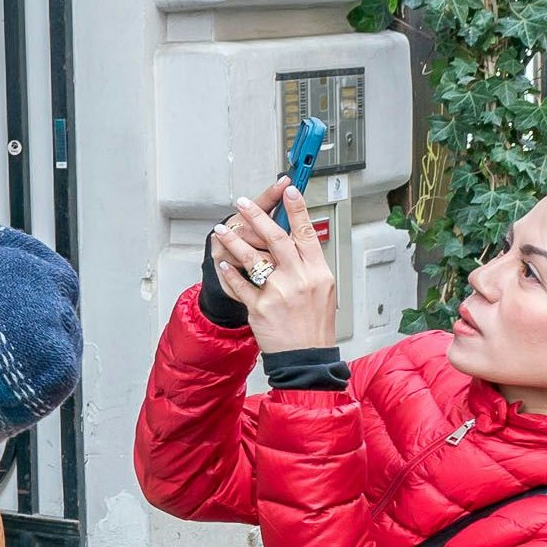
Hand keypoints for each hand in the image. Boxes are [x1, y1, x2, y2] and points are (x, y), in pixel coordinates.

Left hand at [209, 184, 338, 353]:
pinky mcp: (259, 307)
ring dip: (234, 240)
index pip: (307, 232)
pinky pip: (238, 284)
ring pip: (252, 257)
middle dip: (257, 216)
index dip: (297, 208)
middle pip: (276, 238)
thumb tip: (297, 238)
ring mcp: (278, 293)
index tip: (288, 189)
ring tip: (222, 229)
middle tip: (243, 203)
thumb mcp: (324, 290)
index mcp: (318, 272)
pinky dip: (229, 273)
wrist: (306, 356)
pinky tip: (223, 263)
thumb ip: (309, 264)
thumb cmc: (315, 324)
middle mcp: (299, 279)